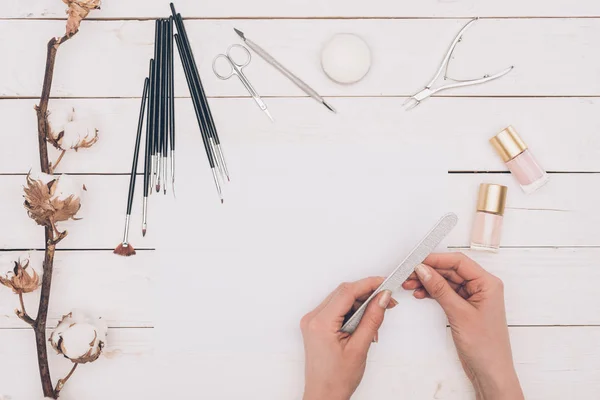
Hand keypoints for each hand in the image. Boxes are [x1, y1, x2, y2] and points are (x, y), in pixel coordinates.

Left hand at [300, 277, 396, 399]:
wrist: (323, 395)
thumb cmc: (337, 379)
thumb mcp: (360, 348)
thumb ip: (372, 319)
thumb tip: (383, 298)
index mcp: (320, 323)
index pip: (347, 292)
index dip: (368, 284)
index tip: (385, 283)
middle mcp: (313, 318)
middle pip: (343, 293)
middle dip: (367, 295)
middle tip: (387, 301)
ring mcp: (313, 321)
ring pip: (341, 300)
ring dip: (360, 305)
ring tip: (375, 321)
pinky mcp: (317, 325)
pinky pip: (337, 309)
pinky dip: (352, 312)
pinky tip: (364, 324)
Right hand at [402, 253, 523, 399]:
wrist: (490, 372)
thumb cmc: (486, 346)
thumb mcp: (459, 313)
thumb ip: (440, 289)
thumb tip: (424, 270)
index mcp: (488, 283)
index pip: (458, 262)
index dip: (436, 260)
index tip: (417, 261)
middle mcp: (481, 287)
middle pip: (451, 270)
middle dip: (429, 271)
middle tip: (409, 274)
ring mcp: (473, 297)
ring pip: (447, 281)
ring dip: (428, 282)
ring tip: (410, 284)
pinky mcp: (465, 307)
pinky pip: (446, 292)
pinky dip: (433, 292)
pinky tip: (420, 293)